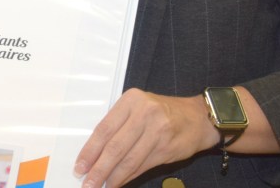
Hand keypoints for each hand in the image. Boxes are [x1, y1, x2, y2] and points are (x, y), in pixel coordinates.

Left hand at [74, 88, 215, 187]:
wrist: (198, 117)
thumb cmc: (162, 112)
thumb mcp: (138, 107)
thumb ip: (119, 124)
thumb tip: (94, 153)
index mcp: (131, 100)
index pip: (104, 129)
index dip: (90, 150)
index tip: (80, 166)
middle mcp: (144, 113)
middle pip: (115, 146)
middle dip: (99, 168)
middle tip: (87, 182)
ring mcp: (157, 131)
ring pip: (128, 159)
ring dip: (113, 176)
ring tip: (101, 186)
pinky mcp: (166, 148)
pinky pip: (142, 166)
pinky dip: (128, 177)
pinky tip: (119, 182)